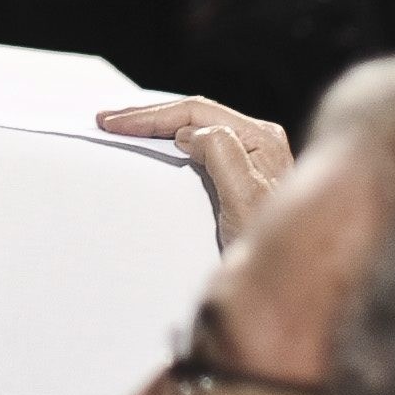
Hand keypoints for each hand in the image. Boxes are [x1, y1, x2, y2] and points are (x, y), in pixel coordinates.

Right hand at [96, 95, 292, 244]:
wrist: (287, 281)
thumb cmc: (269, 245)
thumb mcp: (244, 199)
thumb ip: (222, 156)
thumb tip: (192, 132)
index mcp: (260, 138)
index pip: (194, 113)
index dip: (150, 116)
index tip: (114, 124)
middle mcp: (259, 141)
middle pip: (194, 115)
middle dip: (148, 116)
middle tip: (107, 120)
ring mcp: (253, 157)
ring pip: (196, 127)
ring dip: (158, 125)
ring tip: (123, 125)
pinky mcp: (243, 174)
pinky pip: (201, 145)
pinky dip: (170, 141)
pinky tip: (155, 143)